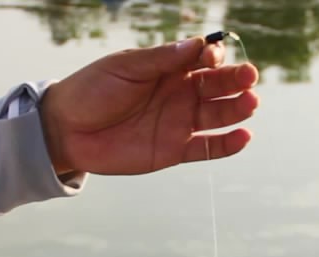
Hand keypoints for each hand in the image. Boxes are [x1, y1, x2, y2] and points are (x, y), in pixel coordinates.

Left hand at [39, 36, 259, 175]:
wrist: (67, 129)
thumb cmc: (93, 89)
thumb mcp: (125, 67)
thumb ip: (161, 59)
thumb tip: (196, 44)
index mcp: (169, 68)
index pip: (202, 58)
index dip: (213, 55)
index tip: (212, 56)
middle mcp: (180, 93)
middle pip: (217, 86)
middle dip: (235, 81)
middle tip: (249, 78)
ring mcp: (179, 122)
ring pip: (218, 115)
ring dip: (237, 109)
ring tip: (251, 103)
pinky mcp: (174, 150)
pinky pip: (207, 148)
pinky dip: (227, 144)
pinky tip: (243, 137)